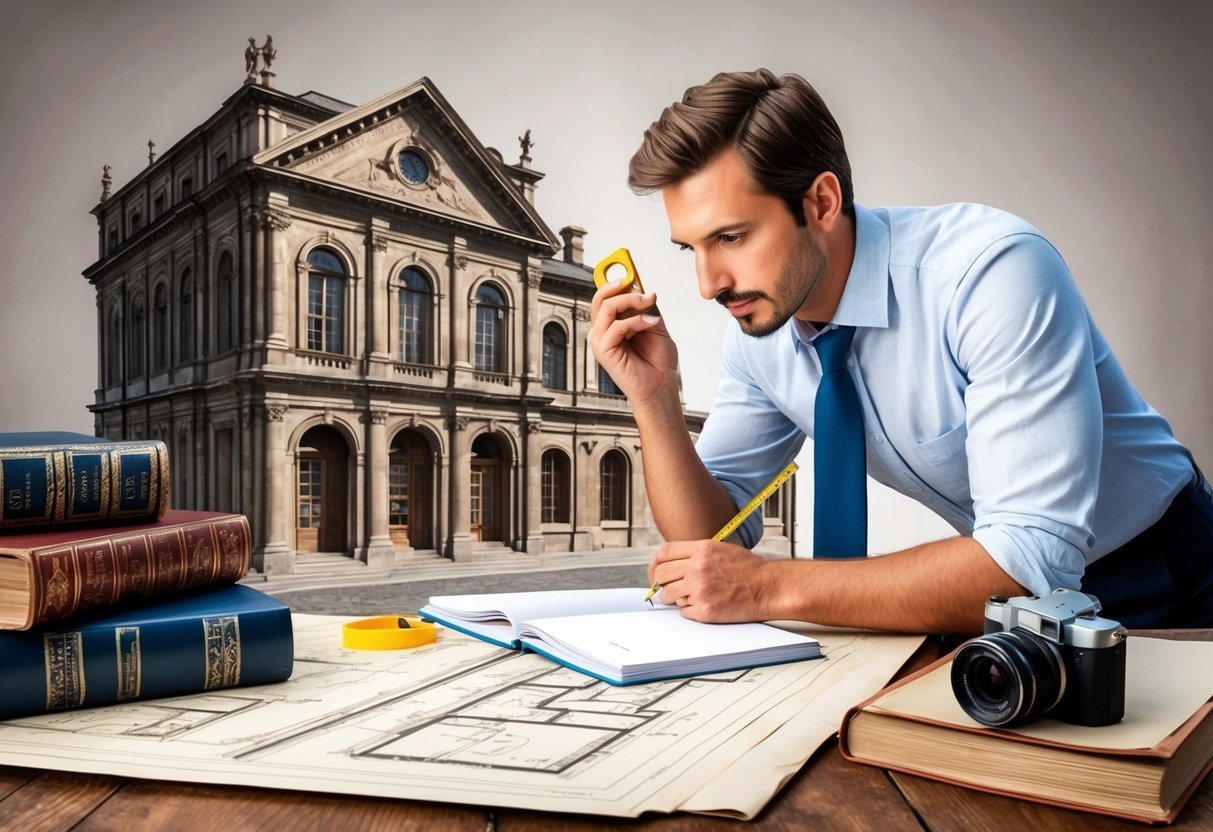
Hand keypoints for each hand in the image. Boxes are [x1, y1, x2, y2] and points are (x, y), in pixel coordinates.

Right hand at [589, 278, 678, 404]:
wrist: (661, 386)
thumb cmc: (657, 361)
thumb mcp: (655, 325)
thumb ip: (645, 308)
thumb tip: (640, 289)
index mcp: (612, 324)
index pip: (605, 297)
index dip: (613, 281)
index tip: (628, 270)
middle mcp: (602, 331)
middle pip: (600, 298)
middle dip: (620, 286)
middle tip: (640, 286)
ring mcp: (600, 341)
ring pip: (607, 307)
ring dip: (631, 302)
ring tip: (650, 304)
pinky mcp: (603, 351)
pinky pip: (616, 326)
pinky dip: (636, 321)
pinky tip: (651, 323)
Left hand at [648, 540, 774, 622]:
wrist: (768, 587)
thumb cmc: (749, 570)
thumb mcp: (721, 549)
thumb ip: (696, 553)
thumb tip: (672, 563)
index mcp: (702, 550)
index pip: (664, 553)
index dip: (655, 563)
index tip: (655, 572)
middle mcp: (698, 568)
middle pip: (662, 575)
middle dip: (662, 583)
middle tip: (669, 587)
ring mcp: (700, 590)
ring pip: (669, 595)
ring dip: (675, 598)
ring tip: (690, 596)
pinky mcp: (705, 610)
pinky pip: (684, 611)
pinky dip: (690, 610)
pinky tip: (704, 604)